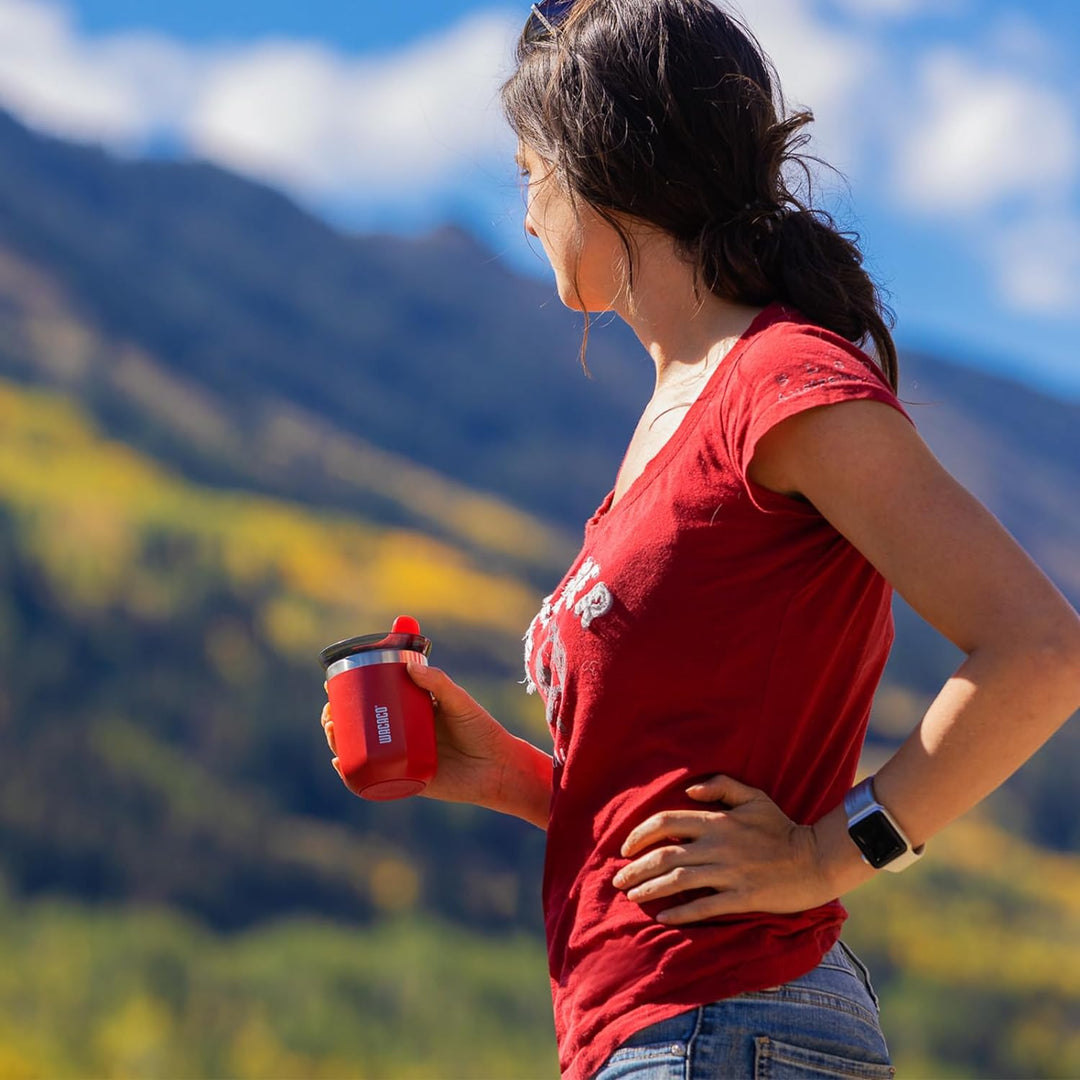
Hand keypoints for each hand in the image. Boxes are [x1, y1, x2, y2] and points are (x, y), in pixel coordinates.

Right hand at [320, 666, 514, 806]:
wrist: (498, 769)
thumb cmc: (482, 730)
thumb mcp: (460, 702)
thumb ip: (439, 683)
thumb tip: (410, 665)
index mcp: (410, 714)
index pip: (373, 701)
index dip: (349, 694)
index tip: (331, 683)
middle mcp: (401, 737)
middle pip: (359, 727)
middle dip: (335, 719)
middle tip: (329, 710)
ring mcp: (401, 760)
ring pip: (360, 752)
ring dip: (338, 742)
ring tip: (331, 730)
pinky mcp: (405, 783)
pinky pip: (373, 781)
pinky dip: (352, 775)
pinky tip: (339, 763)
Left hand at [610, 774, 834, 924]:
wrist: (815, 860)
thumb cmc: (781, 827)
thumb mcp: (753, 797)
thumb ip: (721, 786)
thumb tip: (689, 788)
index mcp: (717, 821)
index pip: (666, 823)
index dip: (640, 834)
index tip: (626, 848)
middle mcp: (717, 846)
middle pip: (665, 856)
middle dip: (636, 869)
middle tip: (619, 879)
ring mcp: (729, 873)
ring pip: (678, 882)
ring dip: (650, 890)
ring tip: (632, 897)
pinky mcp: (741, 897)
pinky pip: (704, 907)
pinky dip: (680, 913)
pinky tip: (662, 918)